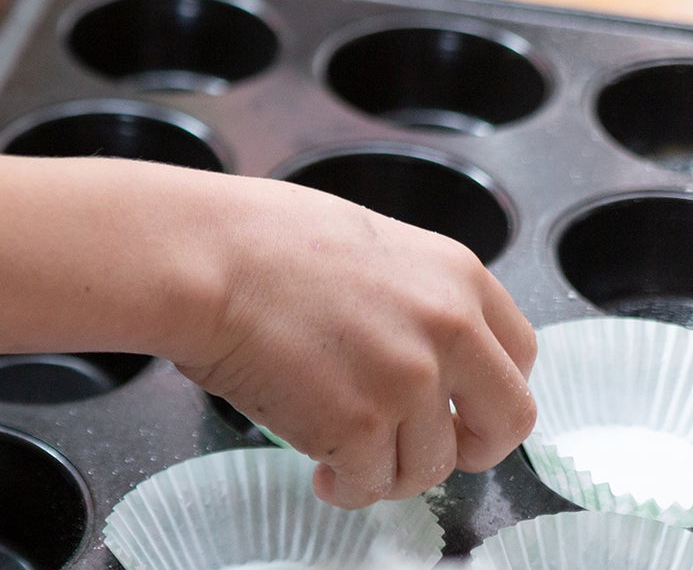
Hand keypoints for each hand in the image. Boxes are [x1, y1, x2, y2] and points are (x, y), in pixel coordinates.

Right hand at [171, 176, 537, 506]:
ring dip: (390, 466)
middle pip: (508, 422)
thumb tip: (426, 342)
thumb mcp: (365, 242)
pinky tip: (319, 466)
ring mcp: (409, 382)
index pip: (520, 354)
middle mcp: (449, 330)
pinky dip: (347, 484)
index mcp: (455, 276)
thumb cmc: (259, 239)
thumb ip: (414, 293)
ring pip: (432, 465)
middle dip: (471, 447)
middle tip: (425, 449)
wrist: (204, 259)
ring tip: (340, 446)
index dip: (491, 390)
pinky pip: (372, 484)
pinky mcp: (362, 427)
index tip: (466, 404)